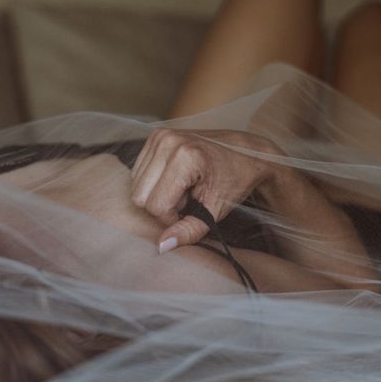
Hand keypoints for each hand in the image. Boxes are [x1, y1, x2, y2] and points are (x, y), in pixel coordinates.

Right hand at [130, 128, 283, 251]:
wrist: (245, 151)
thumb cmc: (234, 180)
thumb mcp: (215, 210)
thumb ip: (189, 230)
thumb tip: (162, 245)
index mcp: (186, 156)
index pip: (156, 204)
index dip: (171, 217)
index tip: (192, 211)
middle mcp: (167, 141)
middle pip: (140, 196)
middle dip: (162, 205)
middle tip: (188, 199)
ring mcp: (159, 135)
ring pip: (136, 185)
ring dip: (158, 193)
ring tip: (184, 187)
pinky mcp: (155, 136)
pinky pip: (138, 173)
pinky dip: (155, 182)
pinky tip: (177, 178)